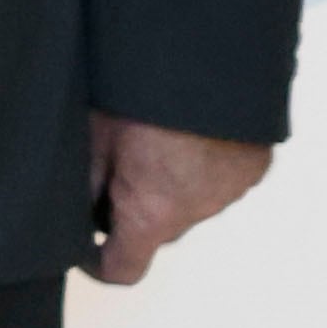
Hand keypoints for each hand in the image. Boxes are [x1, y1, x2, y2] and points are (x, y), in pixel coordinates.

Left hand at [83, 114, 272, 285]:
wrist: (208, 58)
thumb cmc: (140, 96)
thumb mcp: (93, 137)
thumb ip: (84, 181)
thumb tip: (74, 205)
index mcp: (152, 213)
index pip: (122, 269)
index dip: (95, 263)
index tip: (80, 246)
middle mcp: (197, 211)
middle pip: (154, 229)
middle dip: (128, 209)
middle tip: (109, 165)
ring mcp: (230, 190)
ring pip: (188, 203)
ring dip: (167, 185)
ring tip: (150, 138)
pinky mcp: (253, 167)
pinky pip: (218, 180)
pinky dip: (199, 167)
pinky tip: (184, 132)